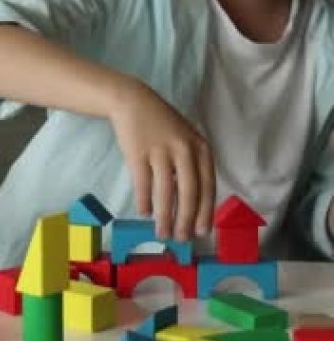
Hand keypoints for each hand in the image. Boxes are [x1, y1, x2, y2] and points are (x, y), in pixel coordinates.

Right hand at [110, 77, 215, 240]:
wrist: (132, 101)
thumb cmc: (162, 124)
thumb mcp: (186, 139)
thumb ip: (193, 165)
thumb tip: (194, 205)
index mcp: (200, 148)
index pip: (207, 186)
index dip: (206, 212)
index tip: (203, 231)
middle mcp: (184, 149)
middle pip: (189, 192)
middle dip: (186, 220)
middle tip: (182, 238)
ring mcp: (160, 151)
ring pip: (165, 192)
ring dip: (165, 216)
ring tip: (162, 233)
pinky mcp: (138, 153)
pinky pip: (143, 184)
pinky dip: (144, 201)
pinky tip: (144, 213)